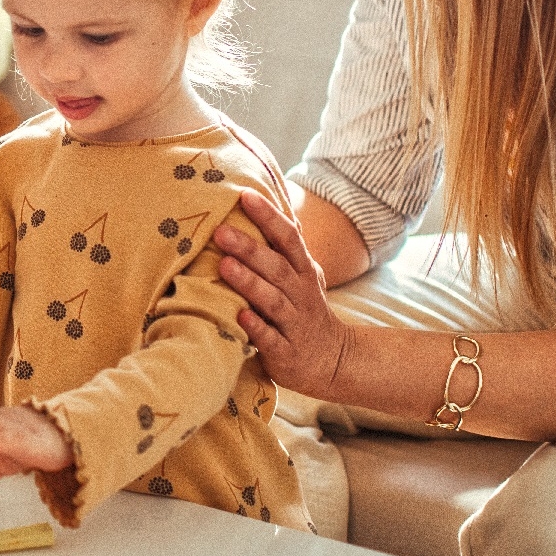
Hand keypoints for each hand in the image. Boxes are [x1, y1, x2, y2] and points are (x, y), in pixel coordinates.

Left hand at [215, 189, 355, 398]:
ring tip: (224, 265)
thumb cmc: (305, 308)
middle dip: (250, 248)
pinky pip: (271, 339)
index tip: (245, 195)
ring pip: (273, 300)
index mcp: (303, 271)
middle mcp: (301, 294)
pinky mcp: (286, 353)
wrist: (334, 360)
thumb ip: (285, 244)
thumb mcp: (302, 273)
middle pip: (277, 267)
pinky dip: (256, 328)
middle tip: (221, 231)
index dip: (269, 216)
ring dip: (249, 283)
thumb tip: (268, 199)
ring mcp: (295, 324)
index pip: (289, 238)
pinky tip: (239, 316)